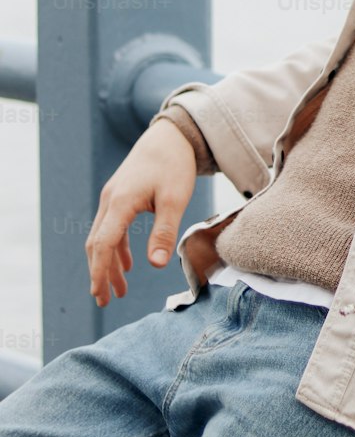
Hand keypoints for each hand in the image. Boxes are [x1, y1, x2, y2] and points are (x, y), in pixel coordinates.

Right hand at [85, 118, 196, 307]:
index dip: (100, 271)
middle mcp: (110, 201)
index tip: (99, 294)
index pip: (103, 244)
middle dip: (99, 274)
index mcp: (121, 202)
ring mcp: (113, 198)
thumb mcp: (175, 199)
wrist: (170, 135)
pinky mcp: (120, 196)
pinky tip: (126, 265)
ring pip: (103, 237)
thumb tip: (157, 266)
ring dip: (108, 264)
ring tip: (117, 290)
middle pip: (97, 244)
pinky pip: (112, 228)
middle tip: (103, 300)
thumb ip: (164, 232)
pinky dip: (116, 248)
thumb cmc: (174, 165)